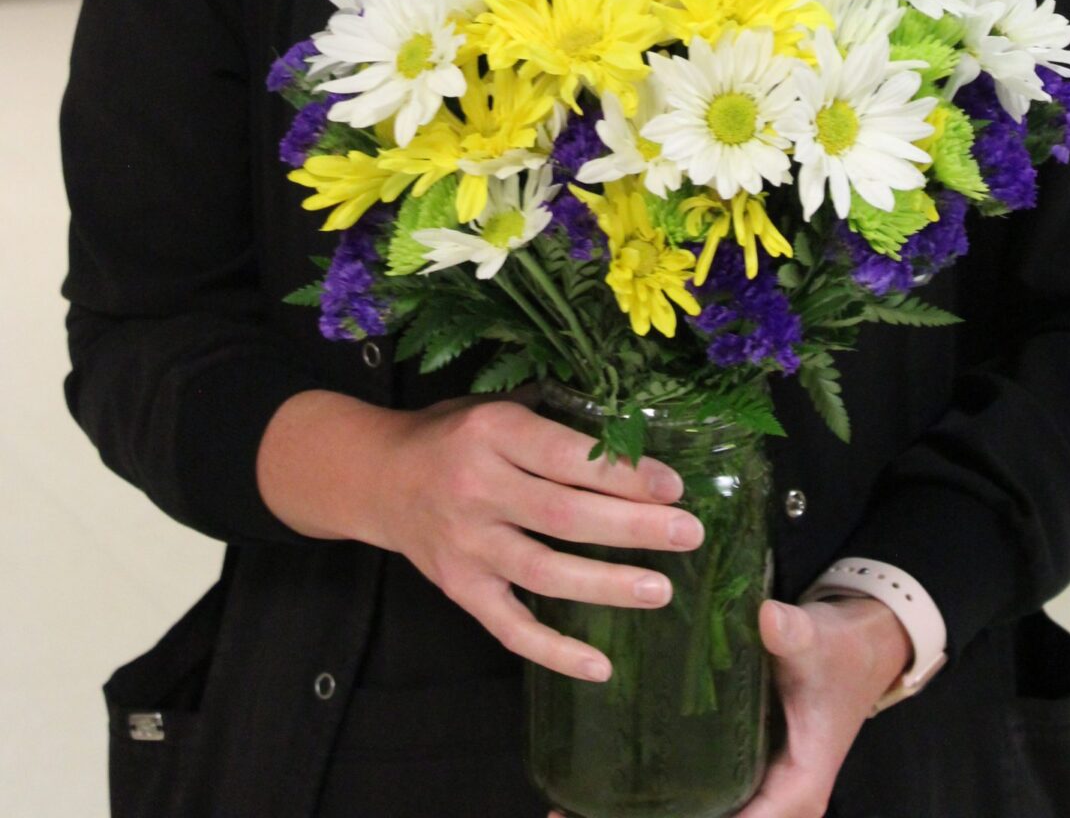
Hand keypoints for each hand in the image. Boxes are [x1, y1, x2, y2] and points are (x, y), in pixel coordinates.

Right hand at [361, 392, 703, 682]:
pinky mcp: (459, 589)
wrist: (380, 476)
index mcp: (491, 432)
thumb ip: (555, 423)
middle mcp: (476, 489)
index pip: (566, 457)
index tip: (673, 486)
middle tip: (687, 534)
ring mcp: (466, 545)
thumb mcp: (498, 407)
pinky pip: (510, 628)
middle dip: (632, 528)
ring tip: (660, 590)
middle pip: (563, 516)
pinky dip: (554, 652)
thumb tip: (637, 438)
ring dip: (606, 586)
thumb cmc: (454, 434)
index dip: (622, 474)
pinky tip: (601, 665)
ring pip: (543, 573)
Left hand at [547, 595, 913, 817]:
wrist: (858, 649)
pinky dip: (653, 806)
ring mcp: (753, 793)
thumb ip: (794, 635)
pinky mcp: (736, 774)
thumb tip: (767, 619)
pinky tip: (597, 789)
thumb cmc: (838, 654)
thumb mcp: (819, 644)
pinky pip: (693, 805)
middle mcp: (772, 805)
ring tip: (567, 812)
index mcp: (795, 792)